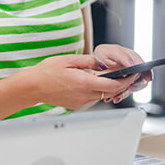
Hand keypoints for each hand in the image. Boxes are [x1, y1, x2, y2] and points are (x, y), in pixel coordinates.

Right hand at [9, 55, 130, 109]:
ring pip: (100, 96)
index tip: (132, 75)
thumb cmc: (47, 72)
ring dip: (107, 88)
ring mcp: (79, 101)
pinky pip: (90, 98)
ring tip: (110, 77)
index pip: (112, 86)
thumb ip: (88, 61)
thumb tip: (103, 64)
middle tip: (126, 75)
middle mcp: (84, 95)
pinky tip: (92, 82)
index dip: (125, 81)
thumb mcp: (69, 59)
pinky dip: (96, 91)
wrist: (32, 87)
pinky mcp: (75, 105)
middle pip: (109, 92)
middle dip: (119, 84)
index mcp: (84, 83)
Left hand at [92, 44, 152, 102]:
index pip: (146, 67)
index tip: (144, 78)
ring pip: (131, 89)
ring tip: (115, 96)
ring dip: (124, 93)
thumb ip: (123, 56)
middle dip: (136, 86)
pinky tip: (109, 97)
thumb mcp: (111, 51)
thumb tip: (133, 64)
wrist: (92, 63)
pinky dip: (117, 96)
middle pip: (142, 81)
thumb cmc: (103, 54)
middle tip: (130, 88)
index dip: (147, 74)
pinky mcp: (121, 86)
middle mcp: (133, 70)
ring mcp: (128, 79)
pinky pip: (123, 93)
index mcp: (134, 59)